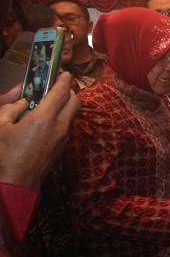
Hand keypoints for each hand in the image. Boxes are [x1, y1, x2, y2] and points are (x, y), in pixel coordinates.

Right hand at [0, 72, 79, 189]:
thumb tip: (23, 100)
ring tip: (54, 102)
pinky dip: (65, 116)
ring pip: (74, 114)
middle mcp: (59, 126)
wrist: (17, 183)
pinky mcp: (64, 147)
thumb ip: (11, 108)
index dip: (64, 80)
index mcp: (43, 118)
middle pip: (76, 101)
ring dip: (69, 104)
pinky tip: (51, 119)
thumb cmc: (4, 155)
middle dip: (70, 91)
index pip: (61, 92)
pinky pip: (70, 125)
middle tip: (59, 87)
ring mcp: (64, 138)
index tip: (65, 72)